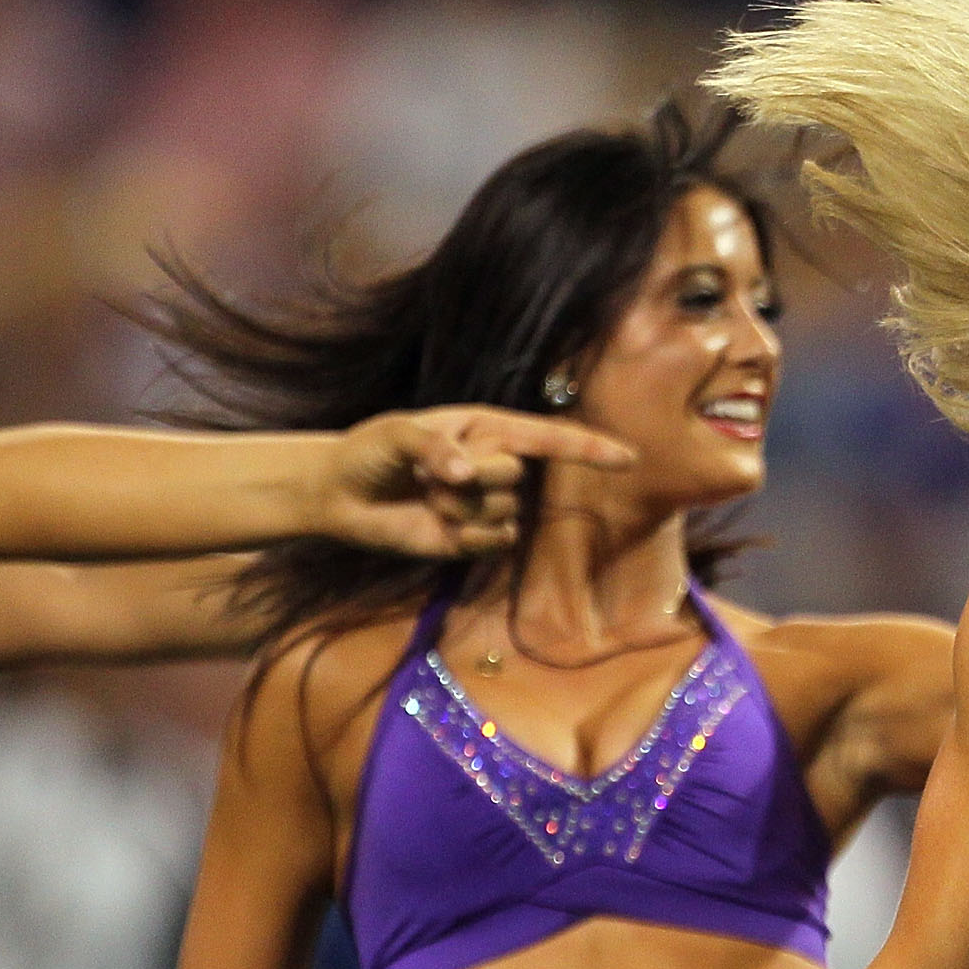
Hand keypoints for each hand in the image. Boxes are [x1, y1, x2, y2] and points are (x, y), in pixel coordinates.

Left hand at [319, 407, 634, 558]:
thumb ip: (435, 446)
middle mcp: (496, 464)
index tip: (628, 457)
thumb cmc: (370, 452)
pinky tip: (440, 528)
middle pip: (514, 475)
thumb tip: (466, 474)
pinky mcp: (478, 537)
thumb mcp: (397, 434)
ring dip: (460, 509)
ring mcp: (489, 502)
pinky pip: (496, 541)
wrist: (341, 496)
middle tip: (430, 475)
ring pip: (503, 511)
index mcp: (486, 428)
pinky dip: (467, 537)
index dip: (588, 447)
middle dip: (472, 477)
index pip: (547, 437)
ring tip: (429, 498)